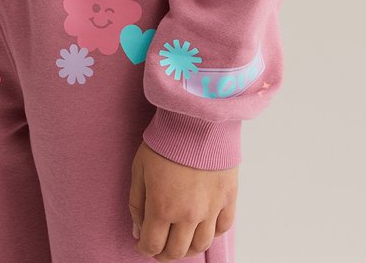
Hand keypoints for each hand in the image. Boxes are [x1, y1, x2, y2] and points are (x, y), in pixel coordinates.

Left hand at [128, 140, 236, 258]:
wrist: (196, 117)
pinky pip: (223, 228)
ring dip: (188, 248)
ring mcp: (211, 209)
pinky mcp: (228, 197)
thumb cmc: (165, 140)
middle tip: (160, 244)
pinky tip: (202, 225)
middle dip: (164, 252)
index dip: (144, 248)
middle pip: (177, 251)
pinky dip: (212, 232)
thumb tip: (138, 231)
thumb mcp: (139, 168)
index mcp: (162, 208)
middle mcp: (188, 215)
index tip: (142, 243)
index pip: (152, 246)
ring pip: (200, 245)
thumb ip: (136, 203)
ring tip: (181, 239)